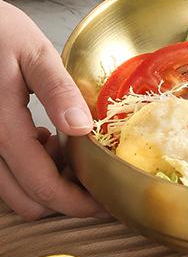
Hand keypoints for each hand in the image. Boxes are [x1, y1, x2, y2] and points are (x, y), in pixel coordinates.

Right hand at [0, 0, 101, 218]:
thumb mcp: (34, 52)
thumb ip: (58, 90)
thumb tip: (82, 127)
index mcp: (1, 127)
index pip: (44, 187)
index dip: (80, 203)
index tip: (108, 203)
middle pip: (28, 202)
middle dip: (66, 199)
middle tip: (94, 178)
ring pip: (15, 194)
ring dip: (46, 186)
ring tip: (68, 152)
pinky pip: (5, 176)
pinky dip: (30, 171)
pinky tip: (44, 141)